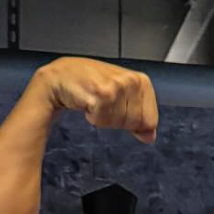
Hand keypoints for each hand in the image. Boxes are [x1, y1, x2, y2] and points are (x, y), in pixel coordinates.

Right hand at [33, 57, 158, 143]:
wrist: (62, 76)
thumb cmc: (92, 85)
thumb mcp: (121, 98)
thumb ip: (139, 117)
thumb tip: (150, 137)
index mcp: (142, 81)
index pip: (151, 121)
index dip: (134, 121)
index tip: (119, 108)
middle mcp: (132, 81)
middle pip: (135, 123)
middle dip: (118, 120)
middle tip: (104, 103)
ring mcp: (117, 86)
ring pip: (119, 123)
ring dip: (104, 118)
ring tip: (96, 101)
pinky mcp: (102, 93)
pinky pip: (103, 121)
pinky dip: (93, 117)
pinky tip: (88, 102)